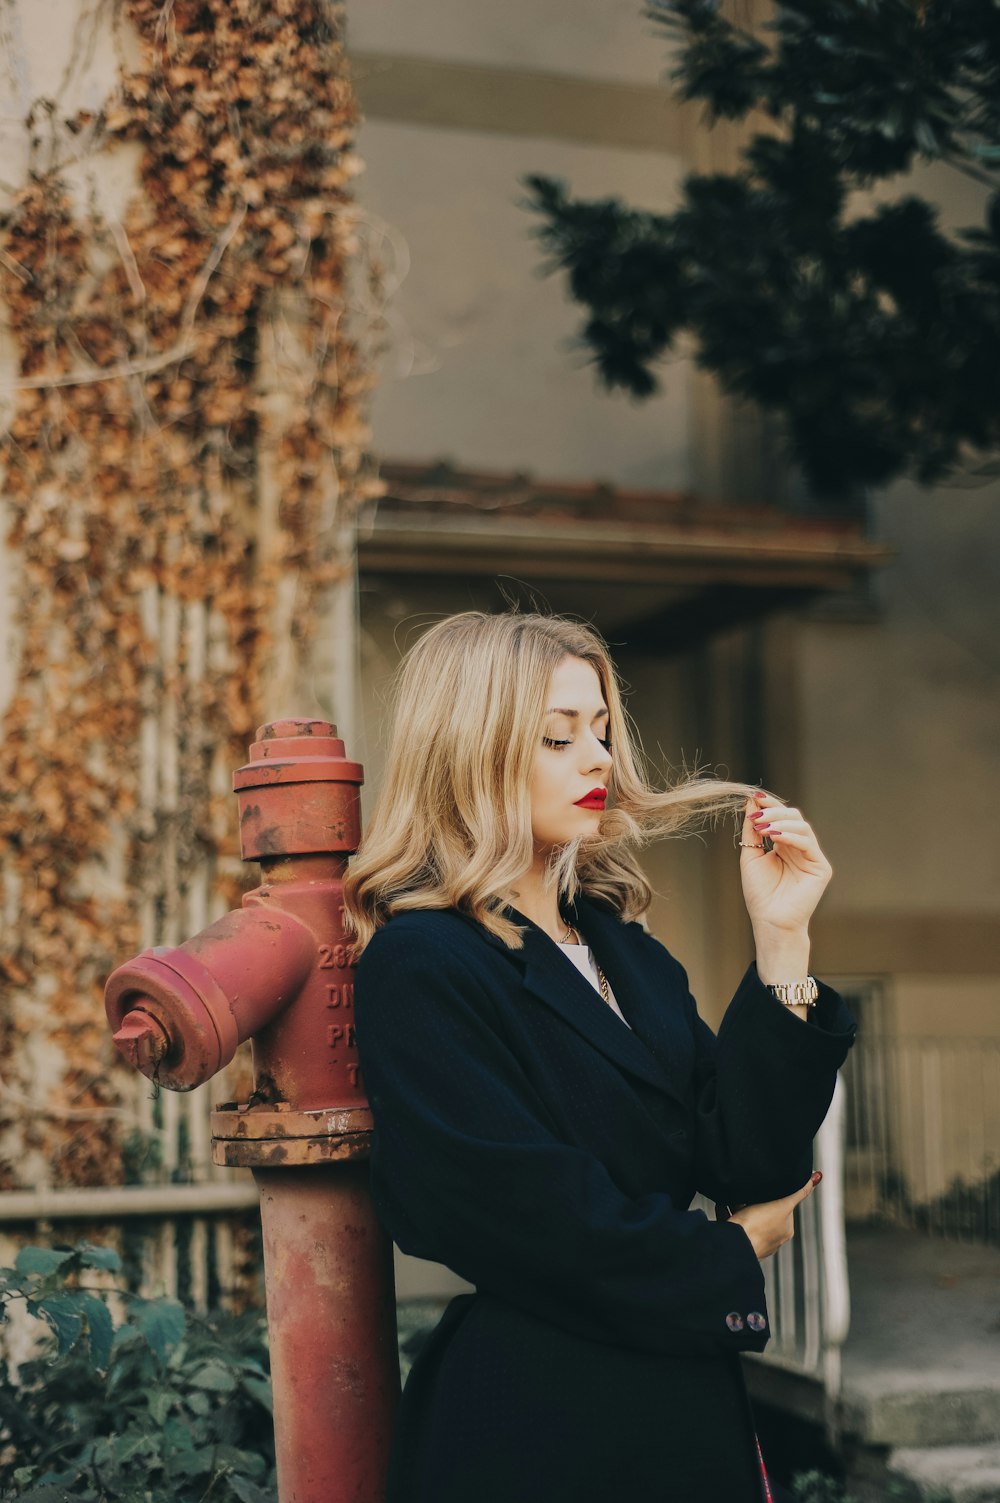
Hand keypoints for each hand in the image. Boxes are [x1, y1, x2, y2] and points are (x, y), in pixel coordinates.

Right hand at [725, 1172, 821, 1260]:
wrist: (734, 1245)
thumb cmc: (759, 1227)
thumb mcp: (783, 1203)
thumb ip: (800, 1191)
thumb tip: (817, 1177)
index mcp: (785, 1230)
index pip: (783, 1207)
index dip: (774, 1195)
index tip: (765, 1187)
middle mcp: (771, 1238)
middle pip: (763, 1211)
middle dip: (754, 1201)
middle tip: (747, 1190)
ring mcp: (753, 1240)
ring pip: (747, 1217)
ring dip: (739, 1206)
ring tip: (732, 1195)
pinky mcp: (737, 1241)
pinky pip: (733, 1223)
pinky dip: (727, 1213)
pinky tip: (722, 1204)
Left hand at [739, 792, 832, 937]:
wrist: (770, 920)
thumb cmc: (760, 893)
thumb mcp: (751, 855)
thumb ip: (752, 829)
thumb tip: (751, 801)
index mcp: (784, 845)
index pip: (781, 818)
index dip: (769, 805)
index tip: (755, 796)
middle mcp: (800, 848)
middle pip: (794, 817)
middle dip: (774, 812)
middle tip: (757, 814)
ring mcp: (812, 857)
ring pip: (802, 826)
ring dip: (781, 822)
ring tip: (763, 827)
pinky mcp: (821, 867)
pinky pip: (808, 843)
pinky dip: (791, 836)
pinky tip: (775, 836)